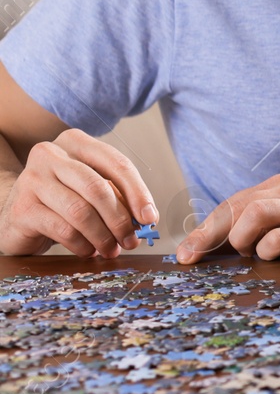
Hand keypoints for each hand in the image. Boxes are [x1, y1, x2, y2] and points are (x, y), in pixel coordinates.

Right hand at [0, 129, 156, 257]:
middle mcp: (50, 155)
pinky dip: (82, 245)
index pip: (116, 164)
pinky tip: (87, 250)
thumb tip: (146, 217)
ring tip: (111, 249)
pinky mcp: (22, 208)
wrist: (16, 215)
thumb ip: (117, 197)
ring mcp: (32, 180)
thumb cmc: (62, 201)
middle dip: (120, 219)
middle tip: (131, 241)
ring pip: (80, 211)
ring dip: (102, 236)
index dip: (138, 192)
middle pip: (98, 188)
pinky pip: (63, 229)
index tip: (150, 217)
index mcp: (75, 142)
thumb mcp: (91, 191)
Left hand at [175, 174, 279, 262]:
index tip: (185, 254)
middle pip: (238, 206)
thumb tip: (195, 251)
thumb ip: (247, 232)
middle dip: (211, 235)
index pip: (233, 203)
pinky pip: (278, 238)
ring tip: (250, 256)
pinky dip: (266, 253)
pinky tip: (273, 259)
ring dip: (241, 240)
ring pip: (255, 214)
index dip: (205, 229)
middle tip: (195, 259)